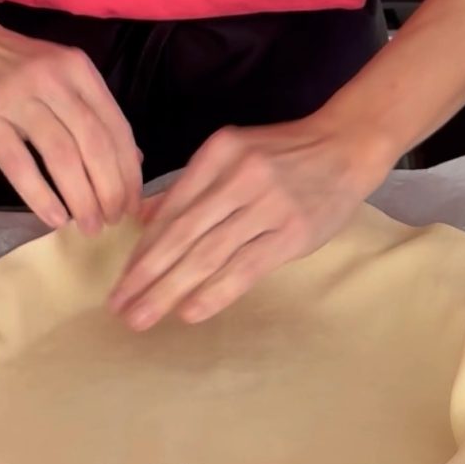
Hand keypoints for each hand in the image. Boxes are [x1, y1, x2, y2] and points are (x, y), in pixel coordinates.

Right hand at [0, 16, 141, 231]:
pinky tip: (54, 217)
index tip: (133, 204)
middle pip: (94, 143)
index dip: (129, 171)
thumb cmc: (15, 66)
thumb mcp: (63, 77)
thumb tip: (132, 161)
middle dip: (109, 189)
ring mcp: (18, 98)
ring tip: (88, 226)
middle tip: (112, 221)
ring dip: (80, 197)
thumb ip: (95, 113)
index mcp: (79, 71)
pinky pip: (19, 164)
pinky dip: (40, 195)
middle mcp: (54, 80)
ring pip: (61, 155)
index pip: (116, 127)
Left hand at [107, 113, 395, 328]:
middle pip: (181, 234)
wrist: (346, 146)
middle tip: (119, 307)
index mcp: (218, 154)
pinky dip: (214, 291)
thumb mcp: (232, 154)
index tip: (122, 280)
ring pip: (207, 254)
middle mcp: (238, 176)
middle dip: (145, 275)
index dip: (143, 248)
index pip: (172, 209)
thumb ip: (189, 186)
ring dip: (169, 289)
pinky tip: (189, 312)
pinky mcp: (292, 232)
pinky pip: (245, 267)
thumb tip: (142, 217)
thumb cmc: (284, 154)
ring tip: (143, 316)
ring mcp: (267, 204)